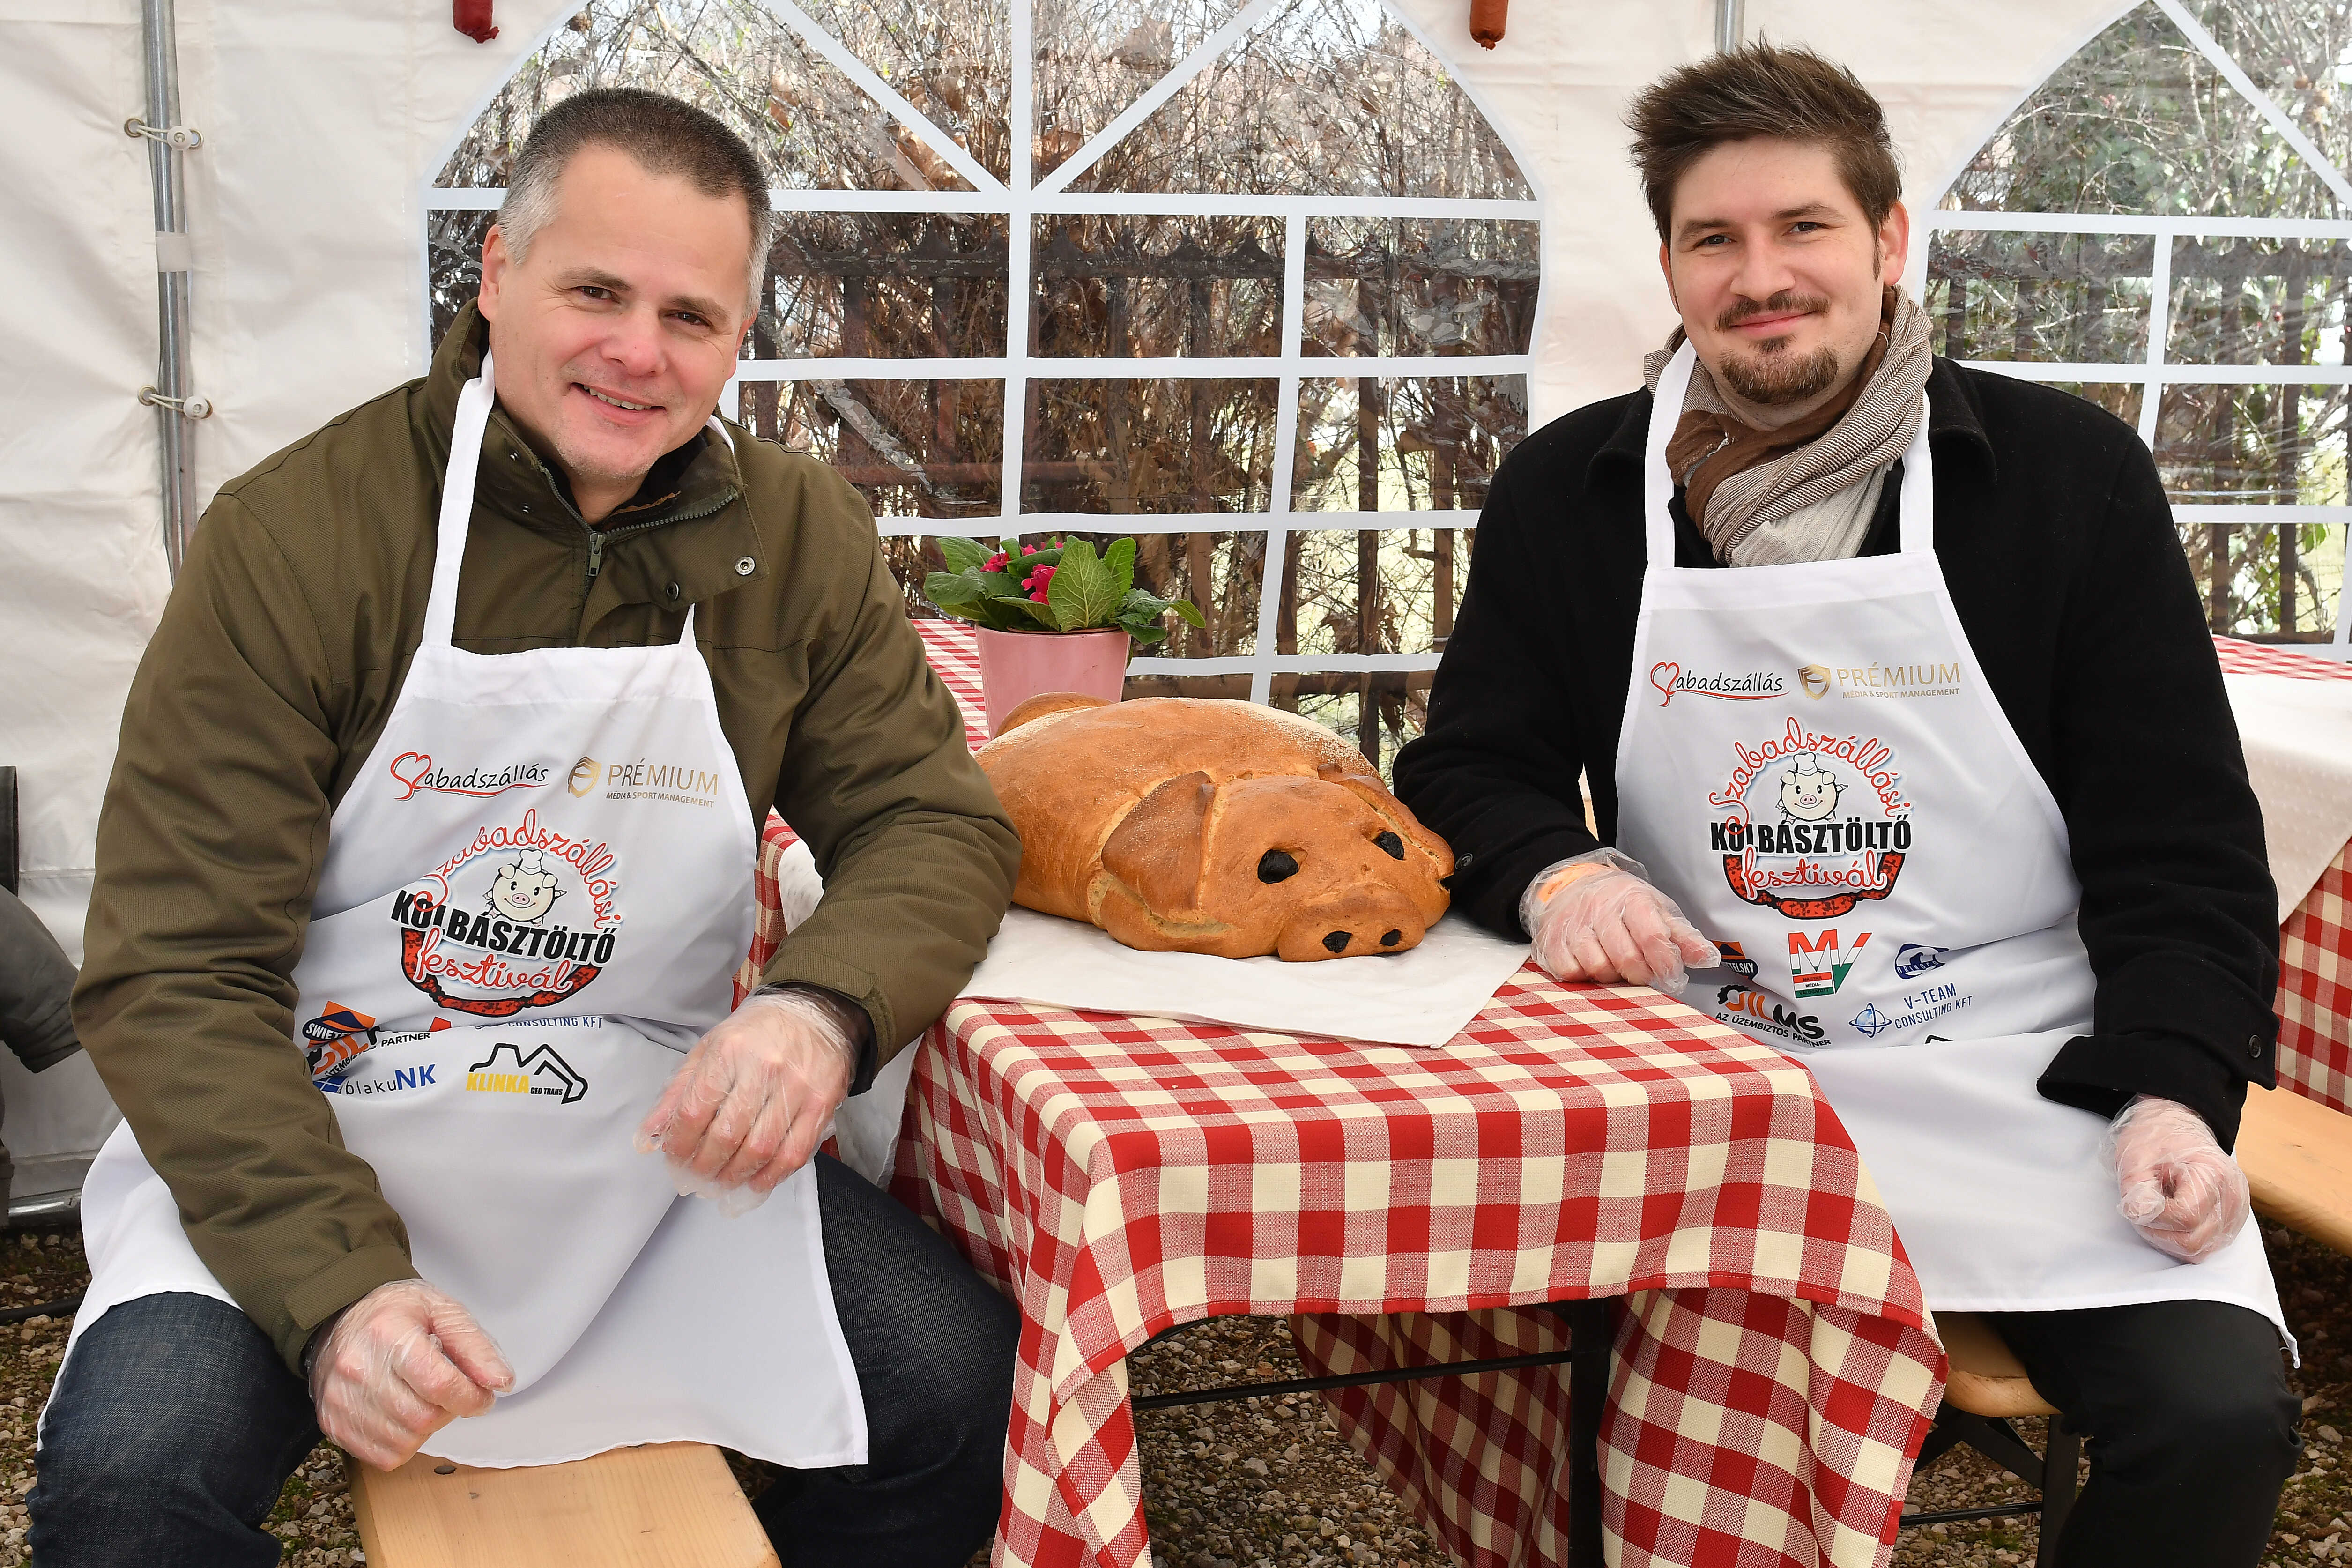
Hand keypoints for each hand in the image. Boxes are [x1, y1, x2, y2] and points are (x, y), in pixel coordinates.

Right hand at [308, 1279, 512, 1469]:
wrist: (343, 1317)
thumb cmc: (397, 1313)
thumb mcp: (444, 1312)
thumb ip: (476, 1347)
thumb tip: (501, 1382)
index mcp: (388, 1333)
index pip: (438, 1384)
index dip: (471, 1398)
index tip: (482, 1396)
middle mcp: (357, 1368)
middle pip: (423, 1417)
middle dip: (448, 1410)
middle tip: (448, 1391)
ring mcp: (340, 1400)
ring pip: (404, 1441)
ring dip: (426, 1428)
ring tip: (422, 1398)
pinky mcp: (332, 1423)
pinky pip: (383, 1456)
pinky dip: (404, 1443)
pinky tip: (402, 1415)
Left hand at [635, 989, 859, 1214]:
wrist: (816, 1012)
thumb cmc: (757, 1033)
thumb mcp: (709, 1049)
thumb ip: (678, 1093)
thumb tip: (649, 1138)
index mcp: (728, 1051)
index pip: (695, 1111)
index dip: (680, 1145)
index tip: (675, 1160)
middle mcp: (763, 1068)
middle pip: (726, 1136)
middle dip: (705, 1168)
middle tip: (696, 1179)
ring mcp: (797, 1087)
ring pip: (760, 1150)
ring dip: (734, 1177)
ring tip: (721, 1185)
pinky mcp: (822, 1103)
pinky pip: (795, 1152)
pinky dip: (771, 1176)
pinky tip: (755, 1183)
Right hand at [1522, 862, 1717, 990]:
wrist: (1571, 885)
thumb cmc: (1620, 904)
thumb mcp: (1655, 910)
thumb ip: (1682, 936)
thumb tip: (1709, 958)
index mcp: (1631, 898)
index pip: (1652, 936)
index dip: (1665, 963)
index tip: (1671, 976)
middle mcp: (1599, 908)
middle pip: (1626, 958)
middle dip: (1640, 974)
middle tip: (1643, 972)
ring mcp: (1572, 924)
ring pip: (1597, 967)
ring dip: (1612, 976)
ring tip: (1616, 966)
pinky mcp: (1551, 940)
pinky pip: (1570, 972)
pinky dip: (1584, 976)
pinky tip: (1591, 965)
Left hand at [2107, 1095, 2250, 1262]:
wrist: (2178, 1129)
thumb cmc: (2157, 1140)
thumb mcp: (2136, 1156)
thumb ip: (2136, 1187)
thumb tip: (2141, 1214)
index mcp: (2214, 1174)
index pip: (2185, 1216)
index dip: (2155, 1216)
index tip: (2141, 1198)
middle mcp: (2233, 1198)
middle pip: (2193, 1241)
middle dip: (2158, 1232)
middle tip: (2143, 1208)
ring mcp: (2236, 1214)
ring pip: (2199, 1250)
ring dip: (2168, 1239)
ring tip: (2156, 1210)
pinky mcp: (2231, 1225)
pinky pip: (2204, 1248)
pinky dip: (2181, 1239)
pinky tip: (2171, 1217)